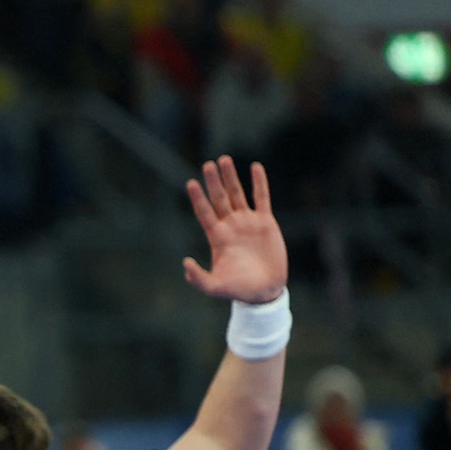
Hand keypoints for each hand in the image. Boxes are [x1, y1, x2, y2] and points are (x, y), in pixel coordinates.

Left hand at [181, 157, 285, 304]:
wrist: (264, 290)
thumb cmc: (238, 289)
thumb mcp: (214, 287)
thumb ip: (198, 278)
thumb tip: (185, 263)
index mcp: (217, 237)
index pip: (204, 212)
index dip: (198, 198)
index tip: (191, 182)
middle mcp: (230, 225)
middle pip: (219, 198)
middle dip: (213, 181)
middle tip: (208, 164)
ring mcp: (247, 222)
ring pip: (237, 194)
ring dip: (231, 177)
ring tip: (224, 159)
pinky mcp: (265, 222)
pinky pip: (261, 198)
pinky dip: (259, 182)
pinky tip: (255, 167)